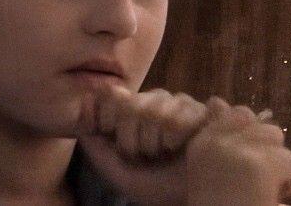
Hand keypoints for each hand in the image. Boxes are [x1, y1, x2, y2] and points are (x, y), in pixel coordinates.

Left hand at [77, 87, 213, 204]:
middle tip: (144, 155)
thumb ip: (95, 138)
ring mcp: (182, 103)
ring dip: (155, 142)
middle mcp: (157, 101)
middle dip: (131, 140)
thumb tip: (86, 99)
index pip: (111, 95)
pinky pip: (179, 118)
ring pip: (155, 111)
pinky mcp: (204, 109)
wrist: (189, 196)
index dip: (108, 119)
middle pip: (131, 105)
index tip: (115, 144)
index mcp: (133, 111)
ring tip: (166, 152)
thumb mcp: (114, 168)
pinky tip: (184, 146)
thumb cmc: (153, 185)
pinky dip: (176, 140)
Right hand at [181, 103, 290, 203]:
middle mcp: (217, 141)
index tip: (245, 160)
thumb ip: (220, 134)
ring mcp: (239, 150)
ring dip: (277, 165)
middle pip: (263, 127)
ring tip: (259, 188)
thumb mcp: (211, 165)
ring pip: (279, 142)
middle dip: (266, 151)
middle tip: (252, 179)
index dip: (249, 135)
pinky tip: (268, 196)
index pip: (236, 114)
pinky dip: (288, 181)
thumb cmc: (219, 200)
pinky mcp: (261, 163)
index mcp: (202, 141)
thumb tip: (218, 100)